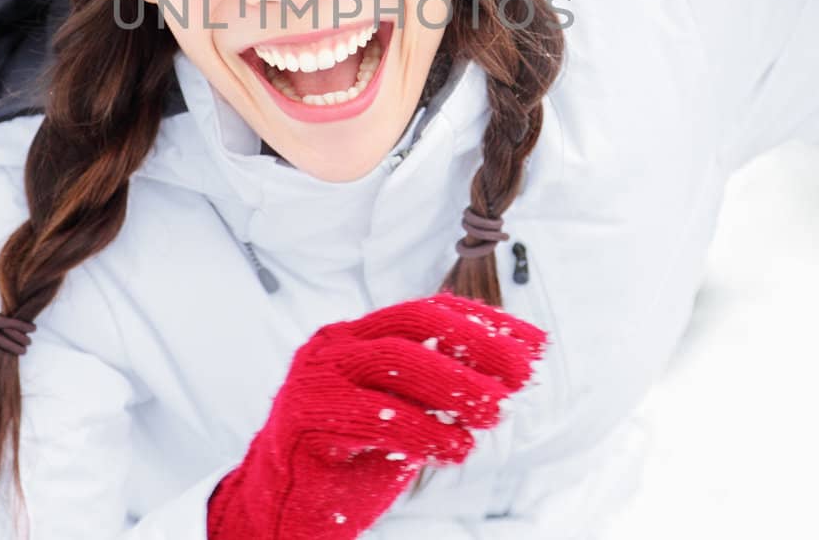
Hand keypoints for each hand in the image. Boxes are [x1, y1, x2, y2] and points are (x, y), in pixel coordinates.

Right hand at [207, 292, 548, 539]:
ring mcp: (315, 377)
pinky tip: (456, 450)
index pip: (428, 310)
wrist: (283, 508)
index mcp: (358, 336)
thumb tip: (511, 370)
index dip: (485, 321)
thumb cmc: (350, 459)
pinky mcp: (305, 418)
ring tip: (495, 415)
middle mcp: (335, 344)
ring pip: (395, 360)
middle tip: (523, 374)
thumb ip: (442, 389)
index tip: (535, 342)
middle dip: (476, 342)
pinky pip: (375, 415)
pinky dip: (425, 431)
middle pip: (413, 322)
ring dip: (456, 386)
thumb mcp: (406, 414)